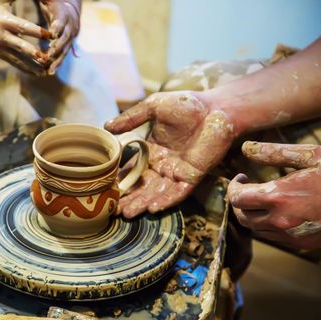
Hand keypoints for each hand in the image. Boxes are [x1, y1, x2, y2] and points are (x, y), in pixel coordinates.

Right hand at [0, 0, 50, 74]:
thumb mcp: (1, 0)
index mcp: (5, 21)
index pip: (23, 27)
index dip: (36, 31)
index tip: (50, 35)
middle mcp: (3, 37)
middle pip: (20, 46)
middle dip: (33, 53)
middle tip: (46, 58)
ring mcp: (2, 48)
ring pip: (19, 59)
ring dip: (33, 65)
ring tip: (46, 71)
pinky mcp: (1, 56)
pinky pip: (16, 64)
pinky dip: (27, 69)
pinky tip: (39, 73)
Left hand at [39, 0, 80, 73]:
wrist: (69, 9)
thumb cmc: (53, 2)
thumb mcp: (48, 0)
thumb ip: (44, 0)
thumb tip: (40, 0)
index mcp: (64, 13)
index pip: (61, 20)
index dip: (58, 27)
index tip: (52, 35)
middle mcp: (71, 26)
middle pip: (65, 38)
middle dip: (57, 47)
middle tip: (49, 55)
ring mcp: (71, 37)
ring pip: (65, 49)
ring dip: (58, 60)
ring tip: (50, 71)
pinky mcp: (68, 45)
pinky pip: (63, 55)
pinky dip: (57, 63)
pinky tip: (49, 72)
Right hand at [104, 91, 235, 217]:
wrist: (216, 108)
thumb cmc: (186, 104)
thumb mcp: (153, 107)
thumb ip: (131, 118)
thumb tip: (106, 126)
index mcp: (150, 151)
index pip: (131, 169)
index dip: (119, 181)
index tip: (105, 192)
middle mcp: (161, 164)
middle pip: (141, 186)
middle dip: (128, 199)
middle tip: (113, 211)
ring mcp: (176, 172)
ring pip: (156, 192)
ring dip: (142, 203)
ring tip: (127, 214)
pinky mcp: (192, 176)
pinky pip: (177, 192)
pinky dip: (166, 200)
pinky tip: (153, 208)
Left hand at [228, 141, 320, 249]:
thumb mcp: (311, 155)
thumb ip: (274, 153)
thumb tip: (246, 148)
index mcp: (278, 197)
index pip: (237, 198)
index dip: (233, 187)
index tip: (241, 178)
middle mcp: (280, 220)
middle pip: (242, 216)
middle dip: (240, 202)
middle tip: (247, 188)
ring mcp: (291, 235)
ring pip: (255, 229)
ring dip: (252, 214)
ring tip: (261, 199)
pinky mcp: (301, 244)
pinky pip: (272, 237)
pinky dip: (267, 225)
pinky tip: (278, 211)